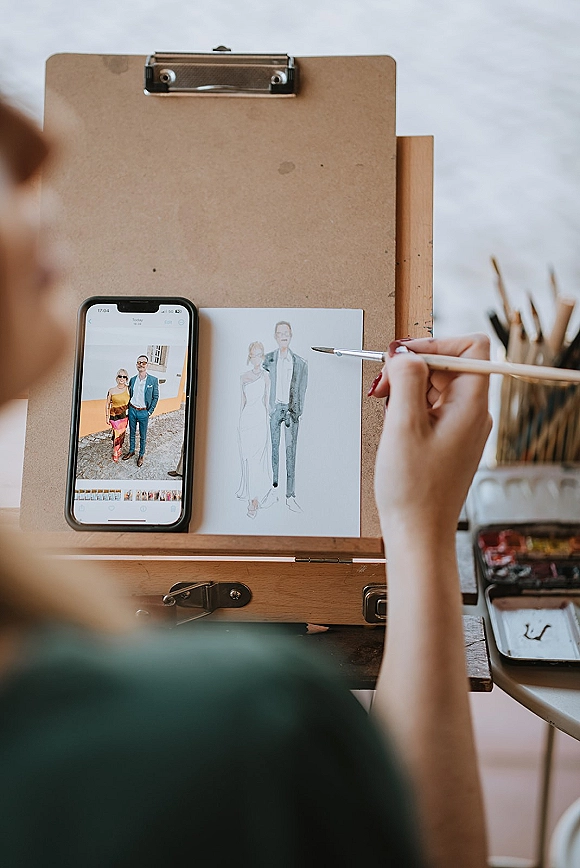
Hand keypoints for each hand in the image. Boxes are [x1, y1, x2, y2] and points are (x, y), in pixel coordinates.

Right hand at [371, 334, 491, 543]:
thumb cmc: (415, 491)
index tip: (403, 356)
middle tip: (381, 384)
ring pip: (436, 386)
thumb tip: (403, 354)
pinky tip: (393, 426)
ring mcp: (461, 427)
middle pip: (448, 365)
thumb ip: (405, 380)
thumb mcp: (403, 426)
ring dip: (406, 388)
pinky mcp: (447, 440)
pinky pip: (430, 408)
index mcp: (471, 405)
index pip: (469, 347)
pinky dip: (408, 407)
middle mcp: (472, 413)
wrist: (418, 534)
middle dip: (412, 367)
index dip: (435, 343)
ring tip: (385, 409)